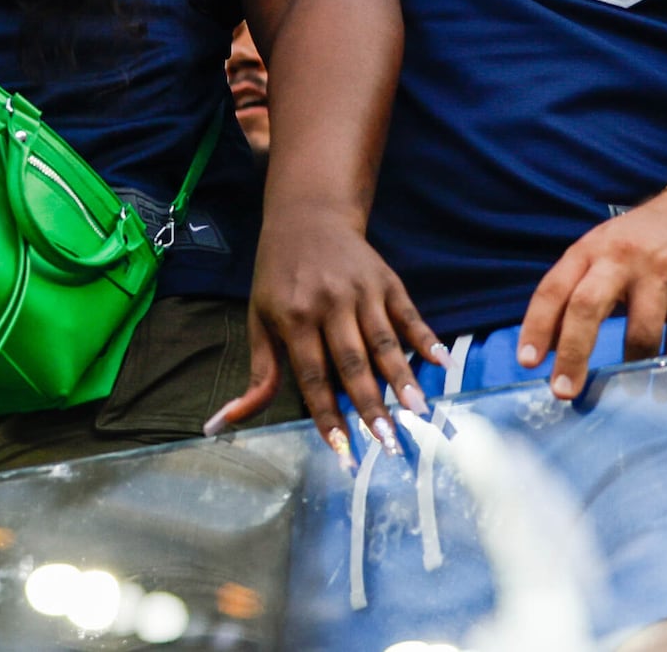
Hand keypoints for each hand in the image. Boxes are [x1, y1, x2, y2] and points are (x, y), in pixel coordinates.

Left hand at [214, 201, 444, 455]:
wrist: (306, 215)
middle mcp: (328, 304)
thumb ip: (259, 374)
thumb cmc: (278, 277)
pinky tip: (441, 362)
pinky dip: (425, 337)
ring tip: (419, 412)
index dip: (328, 415)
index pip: (312, 376)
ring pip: (384, 342)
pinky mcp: (386, 280)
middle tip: (389, 443)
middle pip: (352, 363)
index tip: (344, 451)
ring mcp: (360, 291)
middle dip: (371, 405)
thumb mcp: (259, 318)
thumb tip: (225, 421)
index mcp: (293, 317)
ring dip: (402, 378)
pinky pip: (408, 313)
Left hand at [516, 188, 666, 399]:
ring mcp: (662, 270)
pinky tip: (665, 379)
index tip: (528, 362)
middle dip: (573, 353)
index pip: (553, 289)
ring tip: (627, 390)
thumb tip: (549, 345)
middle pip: (587, 307)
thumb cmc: (643, 241)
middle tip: (564, 391)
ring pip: (640, 330)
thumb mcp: (602, 254)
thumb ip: (577, 292)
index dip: (537, 326)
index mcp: (589, 250)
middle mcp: (621, 256)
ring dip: (631, 366)